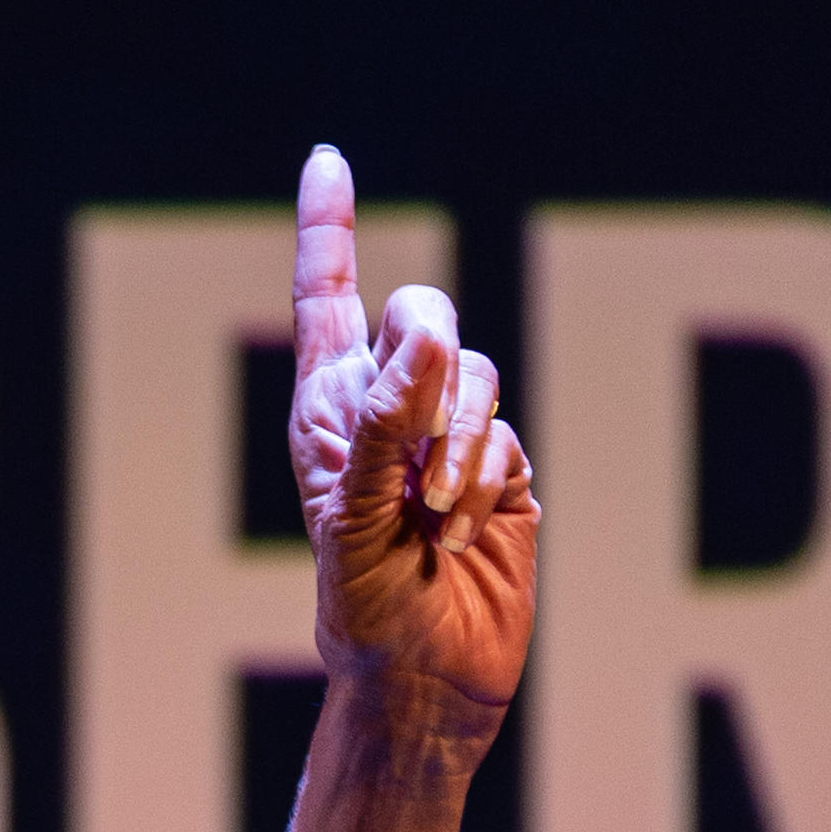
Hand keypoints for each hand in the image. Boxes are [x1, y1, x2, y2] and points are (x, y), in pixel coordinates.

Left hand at [288, 143, 535, 712]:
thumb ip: (387, 417)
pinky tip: (460, 534)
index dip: (327, 225)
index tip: (326, 157)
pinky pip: (505, 432)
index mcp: (328, 405)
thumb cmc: (362, 601)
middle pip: (422, 318)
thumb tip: (427, 331)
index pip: (325, 296)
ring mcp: (451, 436)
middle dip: (423, 370)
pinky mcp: (503, 467)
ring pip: (475, 375)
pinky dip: (482, 480)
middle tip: (409, 455)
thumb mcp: (354, 512)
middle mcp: (390, 407)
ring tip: (429, 521)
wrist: (424, 674)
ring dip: (455, 449)